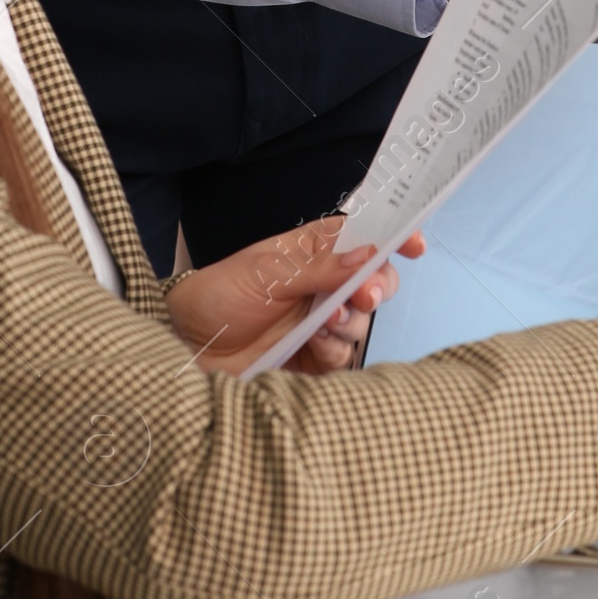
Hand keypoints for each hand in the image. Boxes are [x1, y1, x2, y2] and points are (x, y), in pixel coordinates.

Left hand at [164, 216, 425, 377]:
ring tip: (324, 321)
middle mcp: (322, 285)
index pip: (362, 238)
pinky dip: (335, 350)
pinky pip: (342, 357)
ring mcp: (318, 324)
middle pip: (373, 282)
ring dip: (350, 321)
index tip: (413, 244)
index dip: (392, 237)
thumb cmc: (219, 293)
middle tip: (368, 295)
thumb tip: (369, 255)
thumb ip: (319, 267)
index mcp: (312, 252)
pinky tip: (315, 344)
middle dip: (379, 287)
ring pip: (360, 322)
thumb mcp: (267, 271)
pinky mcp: (311, 361)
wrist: (184, 344)